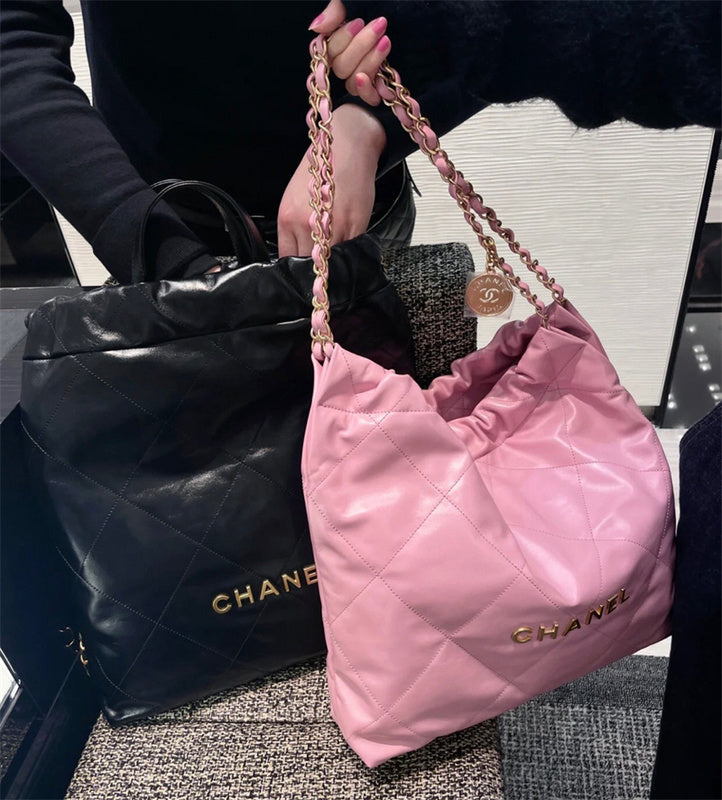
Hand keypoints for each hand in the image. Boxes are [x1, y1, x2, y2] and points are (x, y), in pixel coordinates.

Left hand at [277, 104, 385, 256]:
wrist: (347, 145)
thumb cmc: (322, 169)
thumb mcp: (296, 197)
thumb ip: (295, 228)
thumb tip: (299, 255)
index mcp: (287, 218)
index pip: (287, 258)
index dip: (296, 270)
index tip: (302, 273)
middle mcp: (306, 225)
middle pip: (307, 264)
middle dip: (314, 269)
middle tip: (321, 271)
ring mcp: (331, 227)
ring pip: (330, 262)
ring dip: (333, 264)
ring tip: (336, 261)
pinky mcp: (354, 226)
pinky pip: (350, 252)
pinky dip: (349, 254)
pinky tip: (349, 249)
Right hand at [309, 0, 390, 105]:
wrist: (410, 10)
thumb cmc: (378, 5)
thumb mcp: (353, 1)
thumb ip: (334, 13)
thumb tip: (316, 27)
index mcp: (337, 42)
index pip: (328, 52)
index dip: (342, 40)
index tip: (358, 22)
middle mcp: (347, 61)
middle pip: (341, 68)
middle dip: (360, 47)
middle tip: (380, 25)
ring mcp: (362, 75)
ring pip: (353, 83)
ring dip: (369, 63)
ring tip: (386, 41)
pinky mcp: (379, 86)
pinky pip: (368, 98)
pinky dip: (369, 91)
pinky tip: (378, 79)